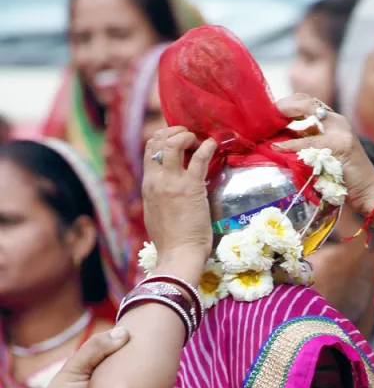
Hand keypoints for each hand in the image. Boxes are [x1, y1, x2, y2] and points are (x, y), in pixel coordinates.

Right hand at [142, 127, 216, 284]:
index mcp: (147, 186)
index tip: (176, 139)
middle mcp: (157, 180)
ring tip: (199, 140)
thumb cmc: (170, 241)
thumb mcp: (154, 213)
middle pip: (158, 141)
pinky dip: (207, 147)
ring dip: (188, 136)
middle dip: (174, 132)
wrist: (178, 255)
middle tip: (189, 136)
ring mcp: (173, 183)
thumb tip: (164, 189)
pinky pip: (199, 158)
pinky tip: (213, 145)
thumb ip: (158, 196)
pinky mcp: (192, 188)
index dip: (162, 138)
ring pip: (174, 143)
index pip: (149, 150)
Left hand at [274, 95, 373, 215]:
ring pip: (307, 113)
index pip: (307, 101)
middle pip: (305, 101)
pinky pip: (309, 142)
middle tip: (264, 117)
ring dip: (284, 118)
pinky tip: (277, 147)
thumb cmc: (345, 180)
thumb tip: (279, 141)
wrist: (369, 193)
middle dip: (283, 106)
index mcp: (334, 122)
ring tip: (266, 127)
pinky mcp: (340, 145)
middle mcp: (337, 121)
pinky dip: (291, 144)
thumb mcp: (325, 155)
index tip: (268, 114)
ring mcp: (340, 131)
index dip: (287, 104)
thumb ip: (309, 145)